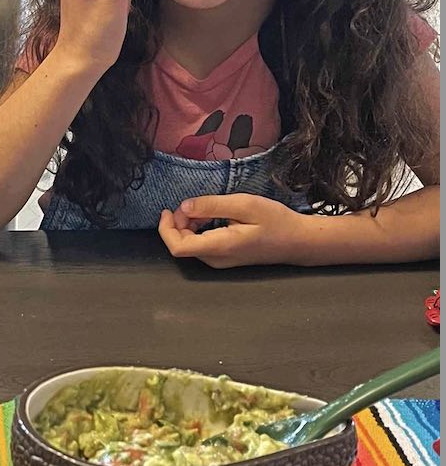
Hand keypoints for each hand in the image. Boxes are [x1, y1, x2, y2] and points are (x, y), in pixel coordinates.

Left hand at [158, 194, 309, 267]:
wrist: (298, 241)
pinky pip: (200, 246)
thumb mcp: (245, 205)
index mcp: (220, 247)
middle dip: (178, 223)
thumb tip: (184, 207)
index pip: (178, 247)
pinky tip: (209, 218)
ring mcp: (220, 261)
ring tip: (202, 209)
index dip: (166, 229)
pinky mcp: (224, 258)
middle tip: (192, 204)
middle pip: (181, 244)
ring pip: (189, 245)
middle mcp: (216, 259)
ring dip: (187, 226)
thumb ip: (212, 205)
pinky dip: (197, 230)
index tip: (168, 210)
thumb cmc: (276, 221)